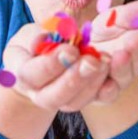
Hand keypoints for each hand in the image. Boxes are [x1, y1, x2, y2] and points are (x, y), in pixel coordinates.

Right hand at [2, 24, 117, 111]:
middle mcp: (41, 95)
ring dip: (93, 83)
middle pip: (57, 95)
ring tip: (105, 62)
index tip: (70, 49)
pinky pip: (94, 102)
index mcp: (23, 76)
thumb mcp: (29, 35)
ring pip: (77, 101)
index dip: (52, 63)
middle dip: (75, 78)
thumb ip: (37, 36)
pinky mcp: (82, 102)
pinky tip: (113, 76)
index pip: (34, 74)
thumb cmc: (33, 46)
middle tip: (92, 61)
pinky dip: (106, 90)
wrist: (42, 67)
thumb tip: (48, 37)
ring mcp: (62, 102)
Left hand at [86, 0, 137, 93]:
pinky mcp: (98, 95)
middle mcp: (131, 68)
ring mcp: (115, 83)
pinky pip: (106, 95)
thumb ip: (130, 14)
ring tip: (120, 55)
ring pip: (124, 79)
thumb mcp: (110, 19)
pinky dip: (107, 90)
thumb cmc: (92, 35)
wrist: (65, 52)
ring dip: (124, 67)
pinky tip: (106, 84)